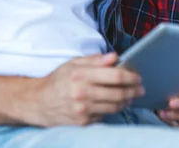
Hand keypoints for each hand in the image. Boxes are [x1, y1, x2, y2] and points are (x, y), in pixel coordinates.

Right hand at [28, 53, 143, 126]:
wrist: (38, 102)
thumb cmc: (57, 80)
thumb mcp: (73, 63)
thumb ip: (95, 60)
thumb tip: (114, 56)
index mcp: (81, 75)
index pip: (115, 75)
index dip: (130, 76)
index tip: (137, 76)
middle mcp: (83, 93)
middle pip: (118, 92)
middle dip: (134, 90)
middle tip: (140, 88)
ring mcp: (83, 109)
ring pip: (115, 106)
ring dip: (127, 101)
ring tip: (131, 96)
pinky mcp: (83, 122)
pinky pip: (105, 116)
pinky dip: (113, 109)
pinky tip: (116, 104)